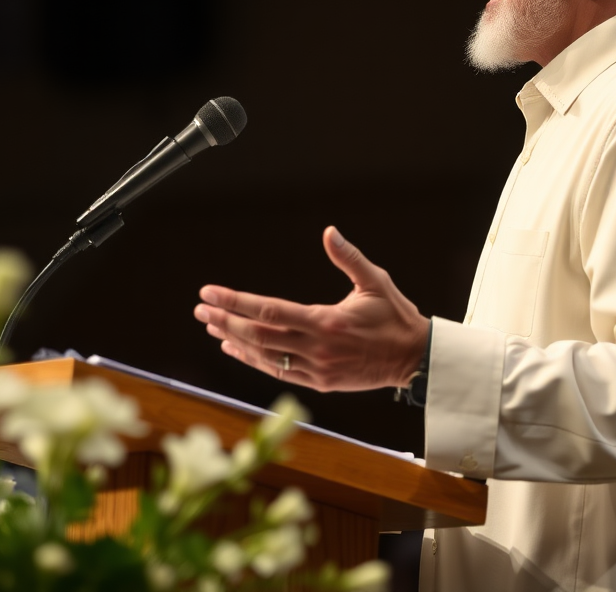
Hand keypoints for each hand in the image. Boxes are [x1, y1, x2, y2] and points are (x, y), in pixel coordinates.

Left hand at [194, 226, 429, 392]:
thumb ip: (349, 258)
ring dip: (234, 340)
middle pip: (258, 335)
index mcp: (326, 322)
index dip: (236, 302)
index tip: (211, 292)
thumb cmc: (395, 316)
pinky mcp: (320, 382)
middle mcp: (316, 348)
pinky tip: (235, 349)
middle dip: (225, 320)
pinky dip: (253, 359)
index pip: (269, 311)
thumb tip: (329, 232)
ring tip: (212, 324)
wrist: (414, 360)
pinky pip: (278, 371)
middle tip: (201, 308)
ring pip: (264, 356)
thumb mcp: (376, 281)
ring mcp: (316, 369)